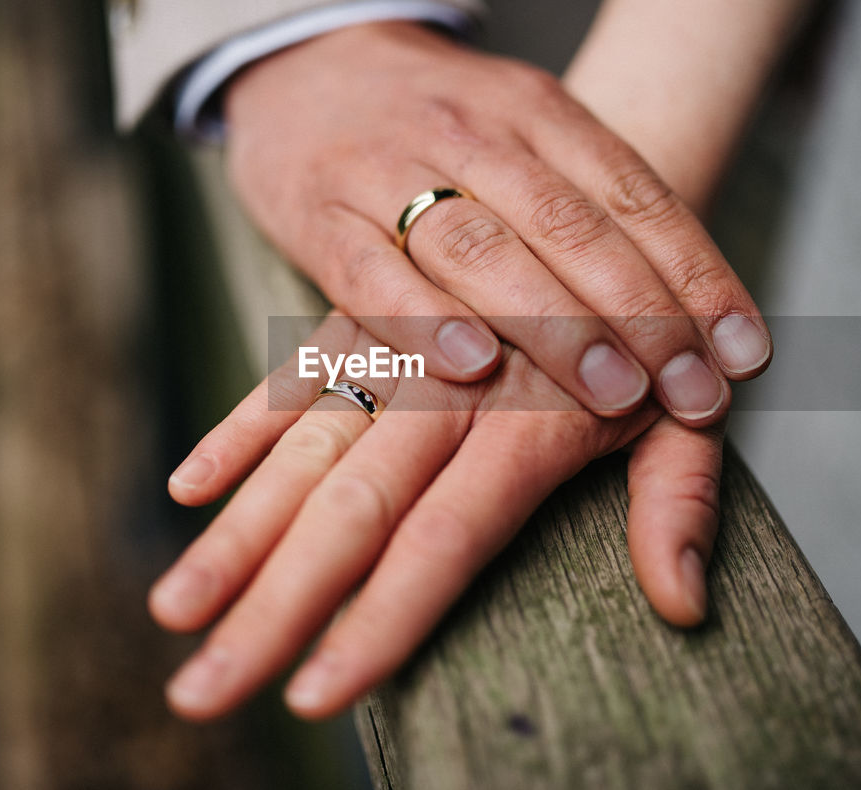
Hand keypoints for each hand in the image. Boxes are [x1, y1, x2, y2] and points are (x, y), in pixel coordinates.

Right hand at [153, 313, 723, 719]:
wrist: (576, 164)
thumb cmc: (640, 308)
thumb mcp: (682, 403)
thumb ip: (679, 500)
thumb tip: (685, 608)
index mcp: (534, 418)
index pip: (446, 540)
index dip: (380, 622)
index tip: (315, 696)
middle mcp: (451, 383)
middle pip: (352, 508)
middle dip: (277, 604)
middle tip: (202, 694)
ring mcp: (397, 347)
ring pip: (305, 446)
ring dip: (236, 532)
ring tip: (174, 612)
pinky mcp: (361, 311)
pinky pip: (292, 372)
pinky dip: (241, 429)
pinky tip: (187, 488)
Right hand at [223, 21, 770, 424]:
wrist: (309, 68)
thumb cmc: (441, 129)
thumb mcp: (527, 131)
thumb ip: (596, 206)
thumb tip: (699, 313)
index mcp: (539, 111)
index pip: (636, 195)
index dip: (696, 276)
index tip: (744, 354)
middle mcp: (472, 134)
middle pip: (569, 226)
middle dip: (641, 315)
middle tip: (689, 390)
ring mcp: (389, 170)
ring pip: (483, 250)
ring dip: (556, 326)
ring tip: (612, 392)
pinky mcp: (319, 216)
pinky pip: (373, 272)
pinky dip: (425, 321)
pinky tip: (474, 366)